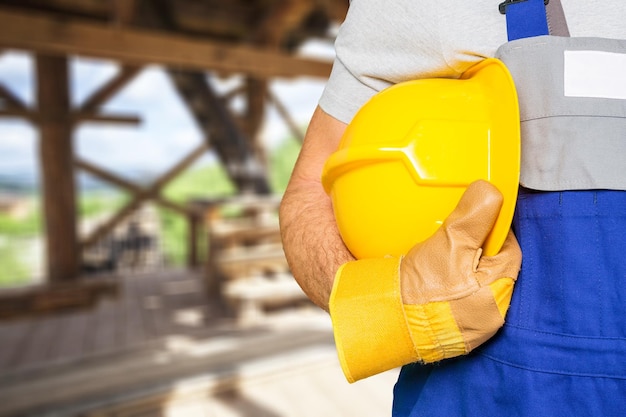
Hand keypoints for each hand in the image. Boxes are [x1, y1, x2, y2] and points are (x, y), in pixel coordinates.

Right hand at [400, 180, 521, 361]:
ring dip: (463, 266)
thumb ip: (474, 217)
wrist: (387, 322)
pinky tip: (435, 276)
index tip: (476, 218)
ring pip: (476, 282)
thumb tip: (489, 191)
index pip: (510, 248)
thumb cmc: (421, 290)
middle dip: (477, 248)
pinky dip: (452, 284)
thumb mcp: (449, 245)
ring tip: (442, 255)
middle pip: (493, 266)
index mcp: (499, 291)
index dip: (494, 228)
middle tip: (454, 237)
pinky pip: (461, 298)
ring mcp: (474, 324)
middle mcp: (493, 313)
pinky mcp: (454, 330)